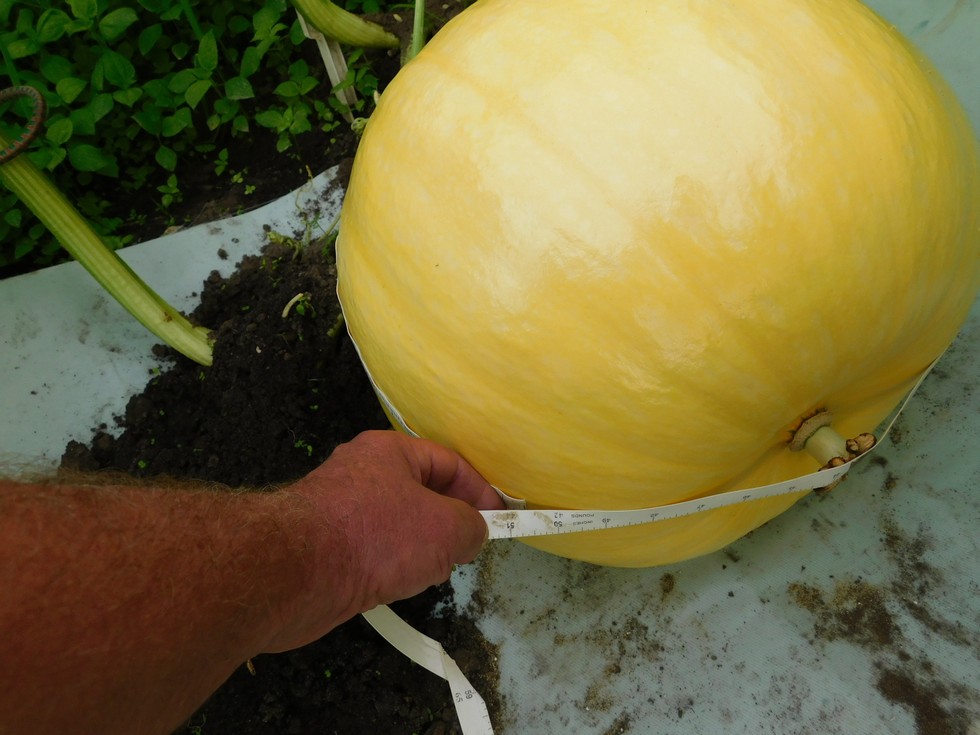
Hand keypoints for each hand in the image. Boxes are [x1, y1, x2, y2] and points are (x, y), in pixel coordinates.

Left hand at [264, 430, 503, 651]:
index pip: (449, 463)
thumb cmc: (371, 538)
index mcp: (389, 450)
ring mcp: (342, 509)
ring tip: (428, 571)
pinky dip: (392, 567)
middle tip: (464, 549)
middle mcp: (362, 472)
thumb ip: (472, 527)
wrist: (292, 575)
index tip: (499, 520)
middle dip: (449, 523)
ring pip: (399, 525)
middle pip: (423, 493)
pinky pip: (374, 551)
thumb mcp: (444, 528)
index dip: (480, 491)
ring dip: (420, 549)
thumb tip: (473, 534)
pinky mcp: (327, 545)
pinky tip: (396, 585)